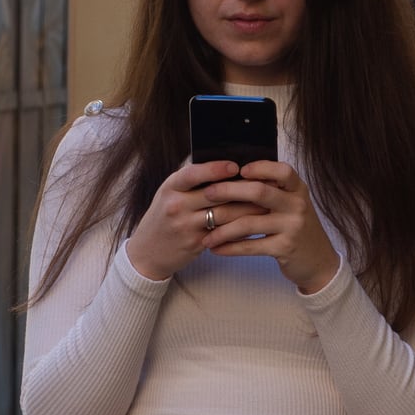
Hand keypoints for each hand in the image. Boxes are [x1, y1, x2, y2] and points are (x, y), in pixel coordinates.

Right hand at [124, 160, 266, 281]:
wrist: (148, 251)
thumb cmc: (164, 216)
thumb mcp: (170, 193)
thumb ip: (192, 180)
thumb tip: (224, 164)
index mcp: (170, 187)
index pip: (193, 174)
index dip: (215, 169)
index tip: (235, 166)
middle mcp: (176, 205)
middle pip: (215, 194)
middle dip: (243, 189)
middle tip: (266, 183)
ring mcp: (185, 226)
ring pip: (224, 215)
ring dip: (248, 209)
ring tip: (267, 202)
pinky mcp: (195, 243)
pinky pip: (223, 233)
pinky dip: (240, 227)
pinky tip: (255, 222)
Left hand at [201, 160, 342, 293]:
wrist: (318, 262)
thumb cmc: (297, 228)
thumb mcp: (292, 205)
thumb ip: (273, 191)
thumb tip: (234, 177)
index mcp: (298, 190)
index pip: (282, 170)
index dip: (259, 167)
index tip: (238, 169)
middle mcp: (297, 205)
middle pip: (258, 192)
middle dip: (228, 191)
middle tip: (206, 194)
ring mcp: (292, 227)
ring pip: (249, 223)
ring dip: (222, 228)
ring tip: (205, 232)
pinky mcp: (285, 248)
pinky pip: (251, 246)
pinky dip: (230, 248)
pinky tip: (216, 248)